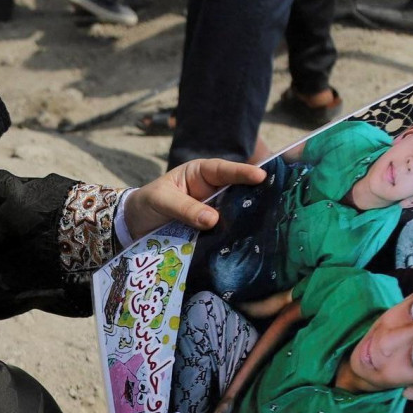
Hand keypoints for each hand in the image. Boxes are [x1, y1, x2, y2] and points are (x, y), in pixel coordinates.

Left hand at [124, 159, 265, 237]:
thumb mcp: (161, 201)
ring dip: (248, 218)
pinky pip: (227, 231)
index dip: (242, 173)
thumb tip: (213, 219)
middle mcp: (211, 190)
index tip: (260, 176)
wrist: (134, 226)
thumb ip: (184, 208)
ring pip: (236, 212)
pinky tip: (250, 242)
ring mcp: (214, 211)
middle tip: (279, 198)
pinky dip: (236, 235)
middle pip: (238, 191)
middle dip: (256, 194)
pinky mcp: (212, 231)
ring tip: (271, 222)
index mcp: (199, 173)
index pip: (223, 170)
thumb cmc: (146, 203)